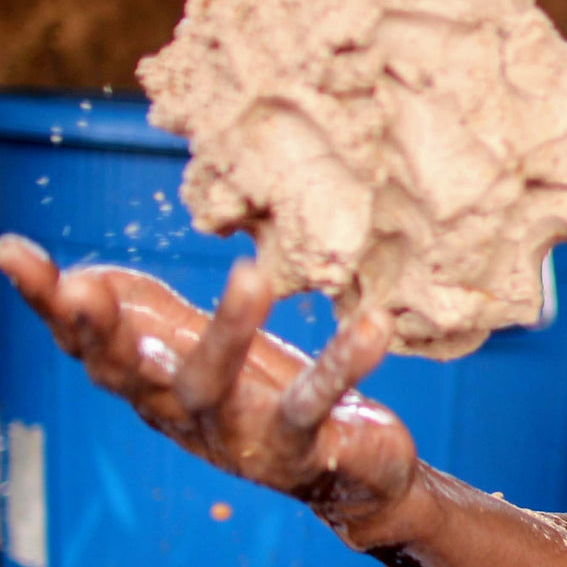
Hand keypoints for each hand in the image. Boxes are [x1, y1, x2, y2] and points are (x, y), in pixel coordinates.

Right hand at [0, 233, 426, 549]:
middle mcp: (184, 415)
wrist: (350, 472)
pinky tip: (371, 324)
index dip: (48, 304)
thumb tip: (71, 271)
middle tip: (87, 288)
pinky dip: (341, 363)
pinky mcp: (302, 448)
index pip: (87, 342)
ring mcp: (239, 437)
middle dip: (106, 333)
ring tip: (250, 275)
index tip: (12, 254)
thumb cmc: (259, 388)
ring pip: (218, 389)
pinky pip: (317, 402)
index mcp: (152, 383)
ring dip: (229, 332)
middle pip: (135, 374)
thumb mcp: (193, 344)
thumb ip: (134, 307)